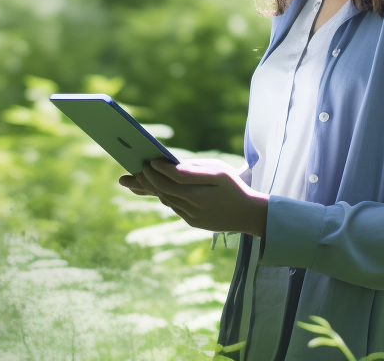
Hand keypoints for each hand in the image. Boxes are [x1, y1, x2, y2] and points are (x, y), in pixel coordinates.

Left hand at [137, 157, 268, 236]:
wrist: (248, 214)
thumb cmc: (233, 187)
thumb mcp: (219, 172)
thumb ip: (195, 169)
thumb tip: (171, 164)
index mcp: (203, 191)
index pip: (175, 178)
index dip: (160, 169)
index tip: (151, 160)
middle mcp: (196, 206)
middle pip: (166, 190)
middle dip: (149, 179)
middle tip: (138, 168)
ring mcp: (193, 217)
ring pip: (167, 200)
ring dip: (151, 189)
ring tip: (136, 179)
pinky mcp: (192, 222)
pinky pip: (174, 207)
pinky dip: (163, 196)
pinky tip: (154, 188)